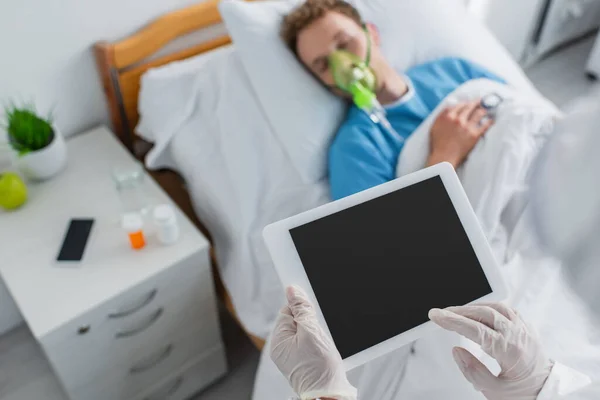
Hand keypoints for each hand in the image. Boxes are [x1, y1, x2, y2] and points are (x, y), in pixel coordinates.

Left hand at [270, 286, 356, 399]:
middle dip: (310, 323)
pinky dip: (318, 344)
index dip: (301, 308)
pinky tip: (323, 351)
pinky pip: (309, 344)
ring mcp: (292, 356)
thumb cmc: (319, 368)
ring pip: (305, 332)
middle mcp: (282, 349)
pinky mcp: (303, 362)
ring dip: (316, 334)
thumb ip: (301, 309)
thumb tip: (292, 290)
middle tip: (319, 334)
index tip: (312, 310)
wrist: (330, 395)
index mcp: (279, 340)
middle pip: (296, 321)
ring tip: (321, 346)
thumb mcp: (312, 332)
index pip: (287, 311)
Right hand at [426, 100, 492, 167]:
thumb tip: (449, 109)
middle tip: (481, 100)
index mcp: (447, 116)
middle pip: (469, 106)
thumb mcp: (434, 127)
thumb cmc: (437, 144)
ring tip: (487, 108)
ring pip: (479, 113)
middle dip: (476, 102)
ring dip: (483, 109)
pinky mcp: (474, 135)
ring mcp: (467, 127)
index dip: (465, 102)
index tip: (468, 102)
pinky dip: (489, 122)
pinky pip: (485, 126)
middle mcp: (457, 119)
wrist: (443, 157)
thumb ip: (441, 116)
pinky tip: (491, 120)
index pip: (459, 105)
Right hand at [429, 303, 553, 399]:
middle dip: (459, 312)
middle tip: (442, 314)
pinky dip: (490, 308)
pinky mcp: (527, 328)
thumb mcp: (495, 392)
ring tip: (457, 312)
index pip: (475, 330)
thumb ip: (473, 371)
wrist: (549, 392)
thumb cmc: (525, 394)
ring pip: (497, 307)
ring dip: (474, 307)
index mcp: (510, 351)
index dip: (453, 321)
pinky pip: (508, 310)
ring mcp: (525, 330)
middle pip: (485, 314)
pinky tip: (480, 312)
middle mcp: (519, 336)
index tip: (437, 316)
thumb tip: (456, 351)